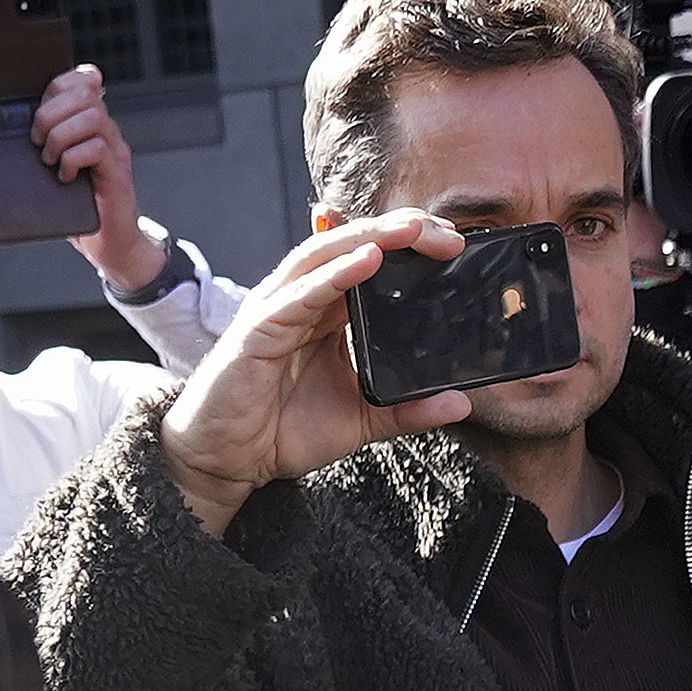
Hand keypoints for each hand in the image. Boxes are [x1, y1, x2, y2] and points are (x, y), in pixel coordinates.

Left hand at [35, 65, 155, 291]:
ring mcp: (116, 151)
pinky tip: (64, 176)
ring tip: (50, 159)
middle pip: (84, 93)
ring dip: (60, 136)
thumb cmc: (76, 204)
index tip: (40, 109)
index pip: (80, 80)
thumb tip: (11, 117)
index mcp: (90, 124)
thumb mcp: (54, 162)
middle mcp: (108, 132)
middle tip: (37, 141)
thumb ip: (44, 136)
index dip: (58, 85)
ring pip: (92, 117)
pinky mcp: (119, 173)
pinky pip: (97, 149)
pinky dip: (72, 159)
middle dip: (50, 113)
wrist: (108, 242)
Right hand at [161, 209, 472, 537]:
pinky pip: (301, 294)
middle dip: (397, 233)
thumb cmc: (283, 431)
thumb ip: (409, 409)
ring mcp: (276, 310)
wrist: (229, 460)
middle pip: (350, 249)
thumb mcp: (363, 419)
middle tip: (445, 231)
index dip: (406, 248)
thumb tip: (462, 402)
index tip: (453, 244)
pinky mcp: (257, 329)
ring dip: (371, 239)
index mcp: (326, 314)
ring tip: (413, 229)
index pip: (367, 265)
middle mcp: (301, 302)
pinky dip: (335, 275)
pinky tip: (368, 260)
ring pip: (325, 258)